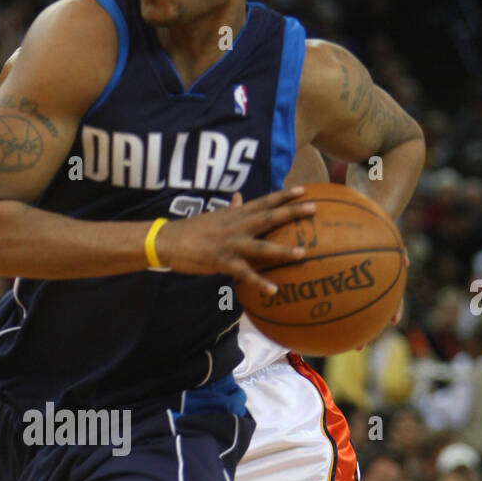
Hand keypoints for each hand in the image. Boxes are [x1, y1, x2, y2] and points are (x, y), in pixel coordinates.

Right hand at [156, 187, 314, 294]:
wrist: (168, 241)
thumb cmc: (191, 229)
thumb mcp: (214, 215)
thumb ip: (231, 208)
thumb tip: (239, 196)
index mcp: (235, 214)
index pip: (263, 201)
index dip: (283, 195)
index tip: (304, 190)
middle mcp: (236, 225)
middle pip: (268, 217)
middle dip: (291, 213)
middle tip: (314, 208)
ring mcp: (230, 244)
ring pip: (261, 246)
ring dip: (282, 249)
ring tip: (303, 253)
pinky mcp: (222, 262)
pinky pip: (245, 273)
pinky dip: (260, 282)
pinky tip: (274, 290)